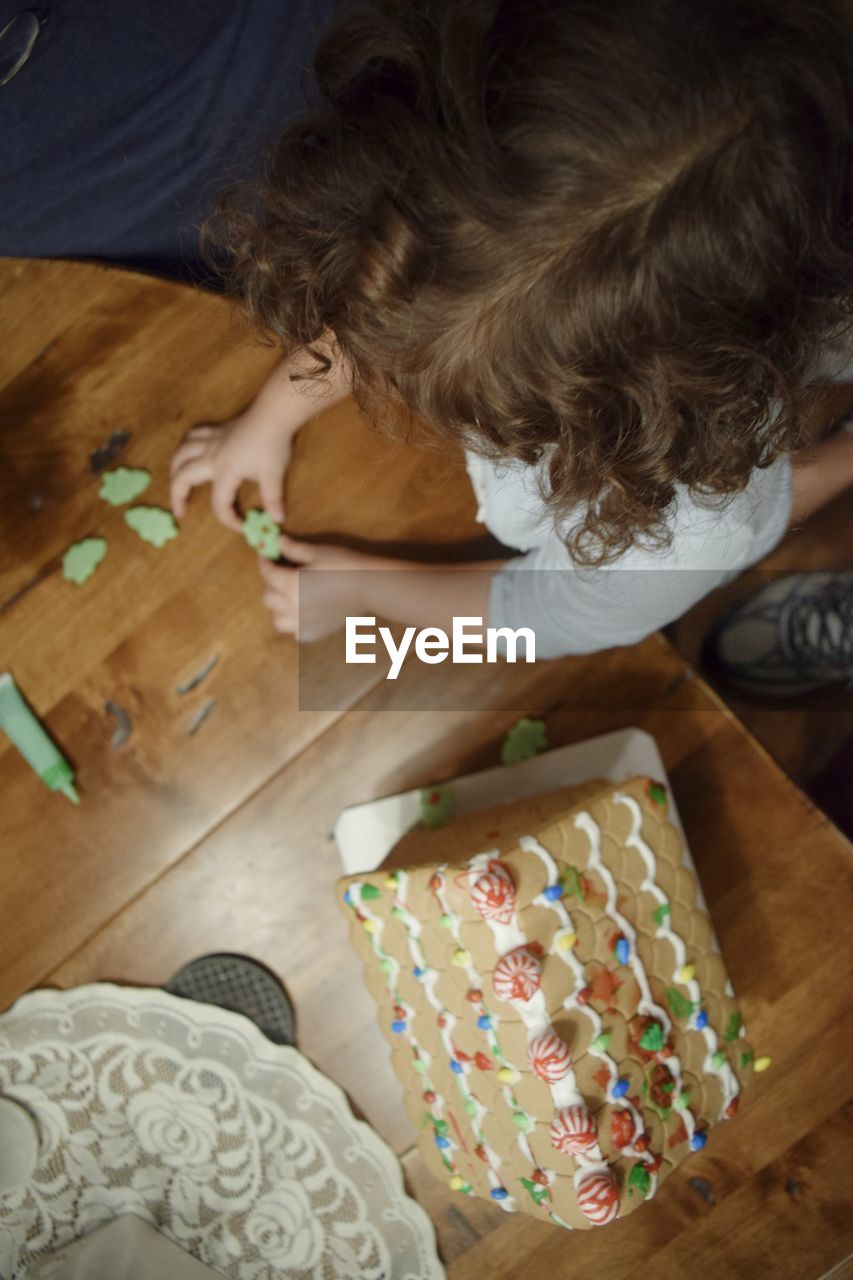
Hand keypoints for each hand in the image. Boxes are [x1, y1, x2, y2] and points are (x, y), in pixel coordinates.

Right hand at [170, 408, 292, 531]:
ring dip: (174, 470)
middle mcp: (211, 457)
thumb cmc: (273, 444)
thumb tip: (278, 521)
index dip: (229, 520)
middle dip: (178, 497)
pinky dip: (185, 446)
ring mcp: (211, 442)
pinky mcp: (216, 430)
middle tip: (181, 512)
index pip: (220, 504)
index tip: (241, 527)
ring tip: (176, 483)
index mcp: (225, 472)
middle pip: (183, 478)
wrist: (273, 414)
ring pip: (181, 454)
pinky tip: (188, 452)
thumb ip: (273, 499)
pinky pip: (192, 436)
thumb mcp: (274, 475)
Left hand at [258, 535, 376, 641]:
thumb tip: (278, 542)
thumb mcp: (317, 552)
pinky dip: (294, 624)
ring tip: (289, 598)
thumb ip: (294, 549)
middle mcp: (292, 607)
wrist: (368, 586)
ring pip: (278, 619)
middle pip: (269, 598)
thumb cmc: (343, 565)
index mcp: (290, 585)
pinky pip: (295, 633)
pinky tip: (303, 613)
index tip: (265, 558)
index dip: (264, 563)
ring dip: (279, 608)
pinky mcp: (315, 633)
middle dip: (271, 584)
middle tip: (281, 575)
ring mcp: (303, 623)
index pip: (267, 574)